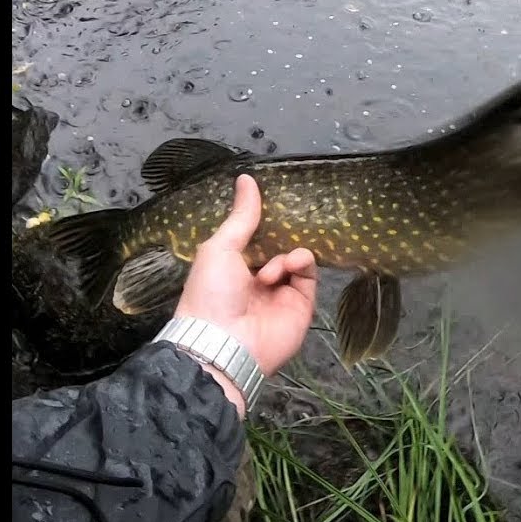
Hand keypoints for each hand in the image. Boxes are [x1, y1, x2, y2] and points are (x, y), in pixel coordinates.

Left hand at [173, 174, 318, 416]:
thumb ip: (240, 216)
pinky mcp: (302, 305)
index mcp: (233, 268)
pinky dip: (302, 264)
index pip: (254, 239)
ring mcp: (281, 293)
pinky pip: (309, 275)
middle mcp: (258, 280)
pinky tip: (291, 265)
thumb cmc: (211, 293)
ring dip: (288, 254)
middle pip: (278, 247)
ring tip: (275, 265)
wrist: (225, 343)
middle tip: (288, 219)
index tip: (273, 201)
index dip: (263, 223)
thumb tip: (246, 178)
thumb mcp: (220, 248)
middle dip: (282, 235)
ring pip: (296, 259)